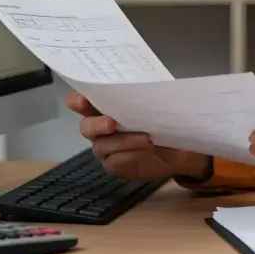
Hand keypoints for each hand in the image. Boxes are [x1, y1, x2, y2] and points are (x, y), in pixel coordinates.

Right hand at [65, 91, 210, 180]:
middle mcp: (99, 127)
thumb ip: (142, 96)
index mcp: (103, 107)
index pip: (79, 101)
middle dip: (96, 125)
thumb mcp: (154, 104)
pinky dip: (130, 155)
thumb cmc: (161, 120)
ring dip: (123, 141)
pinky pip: (114, 161)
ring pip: (102, 146)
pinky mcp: (114, 164)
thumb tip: (144, 88)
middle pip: (85, 127)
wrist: (177, 148)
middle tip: (112, 123)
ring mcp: (105, 148)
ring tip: (146, 139)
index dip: (77, 101)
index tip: (83, 101)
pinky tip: (144, 150)